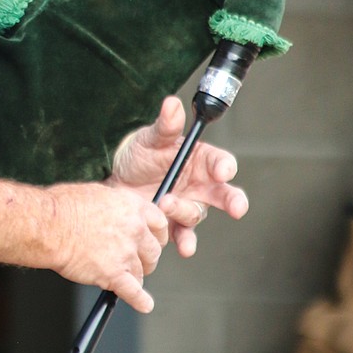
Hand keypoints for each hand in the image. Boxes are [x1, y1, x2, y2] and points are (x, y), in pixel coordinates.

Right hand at [44, 182, 168, 311]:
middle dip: (146, 259)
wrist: (48, 226)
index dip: (156, 236)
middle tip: (138, 262)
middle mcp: (134, 229)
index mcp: (132, 207)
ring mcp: (125, 252)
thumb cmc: (62, 207)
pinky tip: (144, 304)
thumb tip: (116, 212)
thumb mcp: (97, 194)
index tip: (152, 241)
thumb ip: (115, 205)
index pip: (159, 224)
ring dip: (135, 277)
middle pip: (153, 251)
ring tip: (125, 279)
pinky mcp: (114, 273)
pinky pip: (134, 292)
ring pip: (141, 272)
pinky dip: (140, 301)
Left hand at [108, 95, 247, 257]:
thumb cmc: (139, 155)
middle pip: (225, 194)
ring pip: (197, 213)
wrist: (115, 181)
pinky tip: (184, 247)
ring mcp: (188, 206)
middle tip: (237, 208)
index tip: (222, 172)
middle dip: (233, 201)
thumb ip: (165, 125)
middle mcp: (200, 185)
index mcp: (200, 160)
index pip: (221, 162)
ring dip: (185, 211)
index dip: (224, 167)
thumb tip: (172, 104)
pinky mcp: (173, 224)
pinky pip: (185, 235)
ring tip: (165, 203)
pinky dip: (186, 243)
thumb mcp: (150, 138)